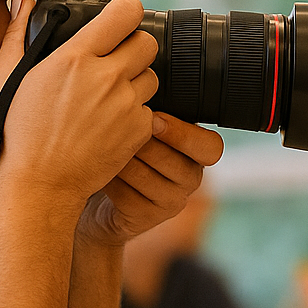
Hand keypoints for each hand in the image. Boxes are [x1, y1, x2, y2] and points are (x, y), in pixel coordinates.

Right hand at [0, 0, 161, 204]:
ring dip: (136, 82)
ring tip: (109, 98)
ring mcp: (125, 104)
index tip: (122, 17)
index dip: (128, 11)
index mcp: (75, 58)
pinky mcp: (138, 129)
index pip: (125, 13)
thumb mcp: (7, 78)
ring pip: (152, 76)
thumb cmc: (23, 133)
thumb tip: (22, 0)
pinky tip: (111, 123)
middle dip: (134, 48)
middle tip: (115, 62)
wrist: (43, 182)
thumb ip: (17, 33)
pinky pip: (150, 109)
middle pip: (146, 43)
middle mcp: (105, 77)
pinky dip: (136, 114)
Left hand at [77, 112, 223, 247]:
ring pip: (147, 177)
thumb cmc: (119, 149)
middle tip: (115, 129)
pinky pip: (128, 195)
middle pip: (175, 162)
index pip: (211, 147)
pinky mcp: (148, 218)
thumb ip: (153, 114)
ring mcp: (172, 202)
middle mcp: (191, 178)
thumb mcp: (140, 127)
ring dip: (120, 159)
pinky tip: (96, 168)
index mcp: (196, 152)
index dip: (183, 134)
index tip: (154, 119)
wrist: (98, 191)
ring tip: (100, 144)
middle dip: (142, 144)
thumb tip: (145, 88)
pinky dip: (109, 179)